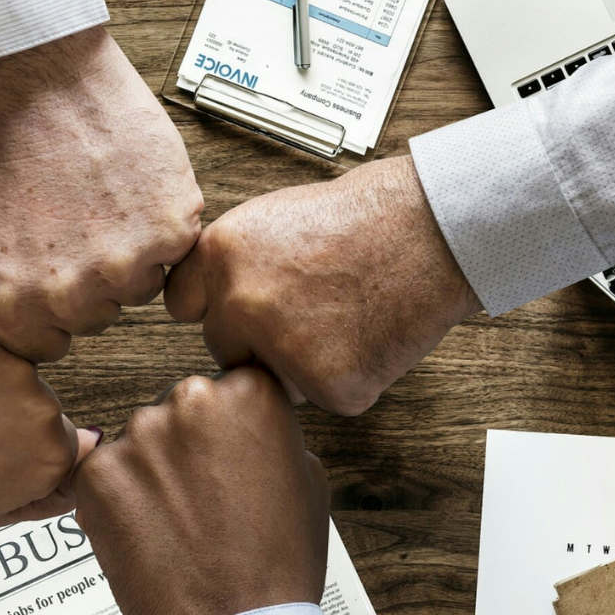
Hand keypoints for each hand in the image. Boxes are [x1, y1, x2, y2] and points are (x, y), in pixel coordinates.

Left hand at [0, 27, 204, 361]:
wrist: (43, 85)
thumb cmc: (3, 150)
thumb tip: (4, 324)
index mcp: (13, 306)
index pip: (47, 347)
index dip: (50, 310)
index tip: (52, 275)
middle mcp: (68, 295)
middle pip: (96, 319)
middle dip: (88, 281)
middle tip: (74, 225)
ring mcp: (123, 266)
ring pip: (139, 289)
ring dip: (128, 255)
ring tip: (100, 204)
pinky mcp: (168, 232)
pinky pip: (174, 252)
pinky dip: (159, 224)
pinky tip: (128, 191)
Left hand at [73, 367, 327, 614]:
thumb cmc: (277, 564)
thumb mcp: (307, 479)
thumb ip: (271, 435)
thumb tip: (245, 426)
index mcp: (248, 393)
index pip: (230, 387)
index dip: (229, 428)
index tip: (230, 456)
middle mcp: (190, 400)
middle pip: (180, 410)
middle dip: (187, 447)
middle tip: (203, 500)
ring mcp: (137, 435)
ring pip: (140, 442)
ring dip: (151, 473)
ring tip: (177, 525)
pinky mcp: (96, 473)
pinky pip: (103, 474)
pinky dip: (118, 501)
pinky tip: (147, 535)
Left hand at [164, 155, 480, 415]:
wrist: (432, 230)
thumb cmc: (362, 218)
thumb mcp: (271, 219)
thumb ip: (232, 265)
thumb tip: (209, 301)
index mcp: (220, 256)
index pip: (182, 306)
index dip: (216, 306)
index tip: (238, 307)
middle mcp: (241, 303)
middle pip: (225, 348)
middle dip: (258, 339)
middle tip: (311, 310)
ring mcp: (282, 348)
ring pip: (273, 379)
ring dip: (301, 363)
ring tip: (346, 315)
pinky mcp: (329, 385)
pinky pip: (325, 396)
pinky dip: (349, 376)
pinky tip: (370, 335)